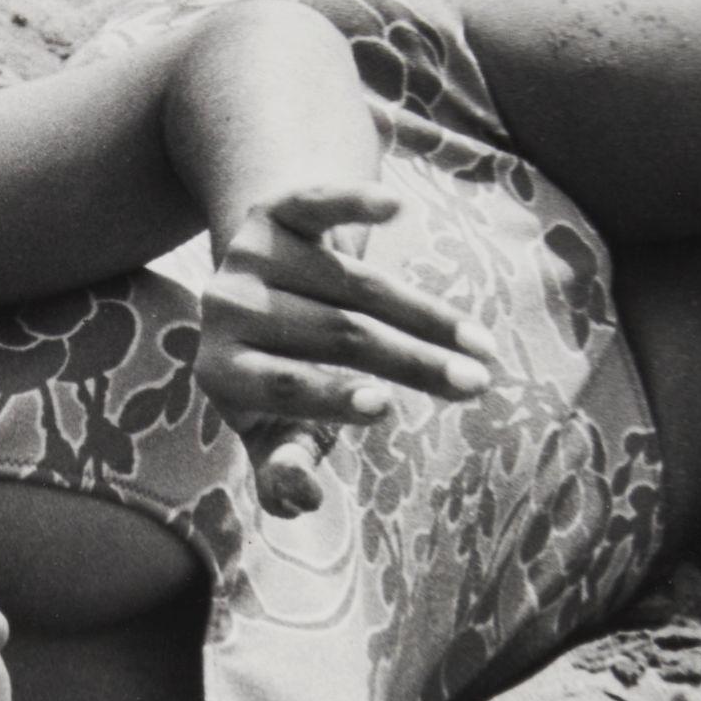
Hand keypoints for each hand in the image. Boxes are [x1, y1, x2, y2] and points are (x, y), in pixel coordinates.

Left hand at [197, 184, 497, 518]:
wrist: (255, 295)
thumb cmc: (278, 380)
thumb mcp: (277, 430)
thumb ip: (284, 467)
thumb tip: (303, 498)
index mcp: (220, 373)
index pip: (283, 385)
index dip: (334, 397)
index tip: (386, 406)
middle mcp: (227, 309)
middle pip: (335, 334)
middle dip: (411, 362)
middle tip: (474, 384)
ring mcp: (251, 256)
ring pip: (354, 283)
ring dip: (427, 314)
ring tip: (480, 345)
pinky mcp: (275, 212)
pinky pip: (317, 203)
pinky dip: (354, 202)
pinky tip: (395, 206)